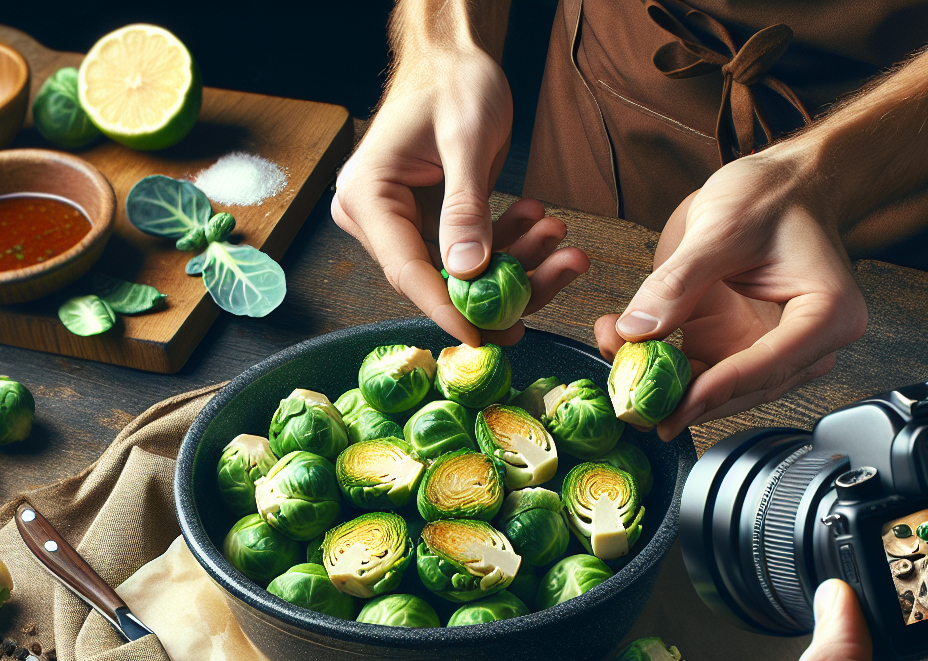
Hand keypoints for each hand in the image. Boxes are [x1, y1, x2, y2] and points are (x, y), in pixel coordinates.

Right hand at [331, 41, 587, 345]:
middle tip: (559, 273)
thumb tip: (466, 272)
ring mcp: (403, 223)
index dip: (447, 307)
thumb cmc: (452, 82)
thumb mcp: (465, 142)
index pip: (406, 270)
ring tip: (561, 238)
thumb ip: (465, 207)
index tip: (485, 336)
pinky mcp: (431, 223)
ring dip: (517, 262)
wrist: (455, 56)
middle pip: (438, 278)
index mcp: (366, 197)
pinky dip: (511, 245)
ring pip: (462, 272)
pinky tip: (543, 224)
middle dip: (502, 283)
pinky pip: (473, 253)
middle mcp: (376, 217)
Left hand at [594, 146, 866, 440]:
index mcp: (827, 314)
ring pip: (720, 390)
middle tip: (635, 403)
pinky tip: (628, 351)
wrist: (780, 182)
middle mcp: (808, 342)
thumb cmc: (773, 194)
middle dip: (686, 398)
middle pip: (745, 390)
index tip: (678, 406)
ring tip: (620, 366)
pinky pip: (702, 370)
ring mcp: (773, 348)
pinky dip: (665, 368)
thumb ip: (678, 282)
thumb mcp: (721, 226)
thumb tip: (635, 330)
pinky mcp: (740, 345)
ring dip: (669, 386)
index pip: (770, 365)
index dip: (719, 389)